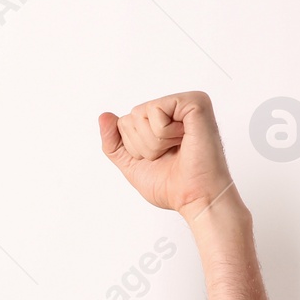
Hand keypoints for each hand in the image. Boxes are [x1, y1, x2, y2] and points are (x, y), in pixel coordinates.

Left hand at [98, 90, 235, 220]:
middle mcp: (174, 108)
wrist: (194, 197)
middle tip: (168, 154)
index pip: (124, 123)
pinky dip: (163, 133)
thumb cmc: (171, 184)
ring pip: (139, 113)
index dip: (133, 147)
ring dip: (153, 141)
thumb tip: (104, 115)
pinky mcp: (195, 102)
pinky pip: (155, 109)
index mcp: (162, 120)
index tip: (158, 158)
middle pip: (130, 117)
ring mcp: (186, 103)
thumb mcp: (131, 163)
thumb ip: (114, 142)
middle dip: (141, 144)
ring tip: (176, 148)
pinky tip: (183, 139)